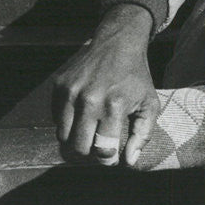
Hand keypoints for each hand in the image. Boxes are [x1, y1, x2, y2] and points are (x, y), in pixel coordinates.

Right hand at [51, 4, 159, 165]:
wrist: (117, 43)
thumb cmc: (136, 78)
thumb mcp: (149, 104)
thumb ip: (142, 135)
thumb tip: (129, 161)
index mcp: (113, 106)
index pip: (102, 150)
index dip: (107, 160)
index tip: (112, 158)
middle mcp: (88, 100)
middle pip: (78, 147)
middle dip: (89, 155)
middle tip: (98, 149)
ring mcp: (70, 92)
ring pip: (62, 136)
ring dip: (74, 142)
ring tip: (88, 137)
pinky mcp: (58, 86)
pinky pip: (55, 118)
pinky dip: (67, 124)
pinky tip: (81, 117)